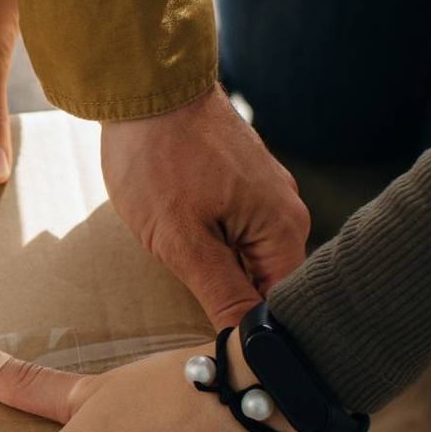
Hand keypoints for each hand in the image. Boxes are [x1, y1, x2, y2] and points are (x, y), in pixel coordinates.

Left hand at [102, 85, 308, 327]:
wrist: (144, 84)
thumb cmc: (158, 158)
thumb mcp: (181, 240)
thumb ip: (221, 293)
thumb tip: (248, 344)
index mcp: (284, 230)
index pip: (282, 307)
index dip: (249, 331)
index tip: (216, 347)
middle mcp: (286, 211)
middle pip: (267, 282)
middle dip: (231, 299)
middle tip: (188, 306)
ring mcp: (264, 192)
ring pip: (248, 255)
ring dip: (218, 269)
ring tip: (182, 267)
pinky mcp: (241, 179)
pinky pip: (235, 227)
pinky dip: (211, 241)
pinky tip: (182, 239)